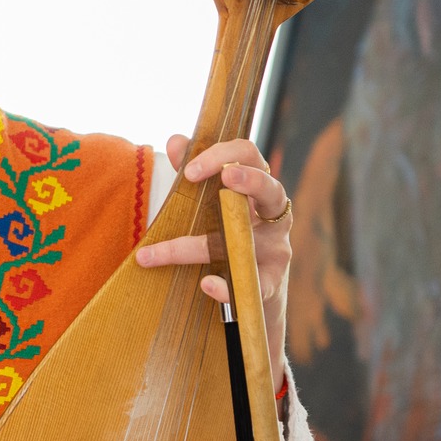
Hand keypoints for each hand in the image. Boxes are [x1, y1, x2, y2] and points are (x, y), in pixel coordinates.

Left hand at [135, 135, 291, 375]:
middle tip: (215, 177)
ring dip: (198, 246)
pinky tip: (206, 284)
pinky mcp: (271, 284)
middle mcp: (273, 217)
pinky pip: (254, 285)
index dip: (222, 155)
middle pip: (270, 187)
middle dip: (247, 179)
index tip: (187, 170)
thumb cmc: (228, 242)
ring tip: (165, 252)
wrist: (252, 300)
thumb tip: (176, 140)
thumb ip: (194, 174)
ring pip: (244, 242)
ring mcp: (276, 250)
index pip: (250, 156)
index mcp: (257, 191)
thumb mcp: (210, 207)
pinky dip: (227, 287)